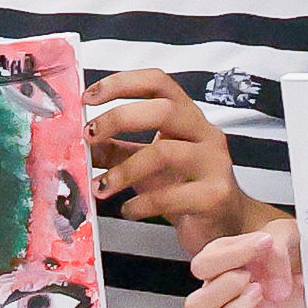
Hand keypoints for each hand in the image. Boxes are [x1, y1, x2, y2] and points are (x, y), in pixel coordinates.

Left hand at [88, 64, 255, 239]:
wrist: (227, 225)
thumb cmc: (187, 189)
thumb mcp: (146, 165)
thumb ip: (116, 151)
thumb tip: (80, 142)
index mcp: (186, 119)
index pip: (158, 82)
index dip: (121, 83)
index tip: (87, 98)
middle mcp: (204, 134)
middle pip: (163, 109)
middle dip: (118, 119)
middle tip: (88, 137)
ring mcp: (214, 163)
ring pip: (165, 152)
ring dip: (124, 170)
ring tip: (102, 187)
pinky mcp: (215, 196)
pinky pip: (172, 196)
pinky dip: (141, 204)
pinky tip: (129, 211)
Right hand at [186, 220, 307, 307]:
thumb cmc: (298, 253)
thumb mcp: (290, 234)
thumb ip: (277, 247)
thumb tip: (273, 285)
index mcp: (221, 267)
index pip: (202, 265)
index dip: (230, 255)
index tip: (265, 243)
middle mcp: (221, 297)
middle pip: (194, 305)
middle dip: (223, 289)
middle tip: (254, 279)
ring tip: (259, 298)